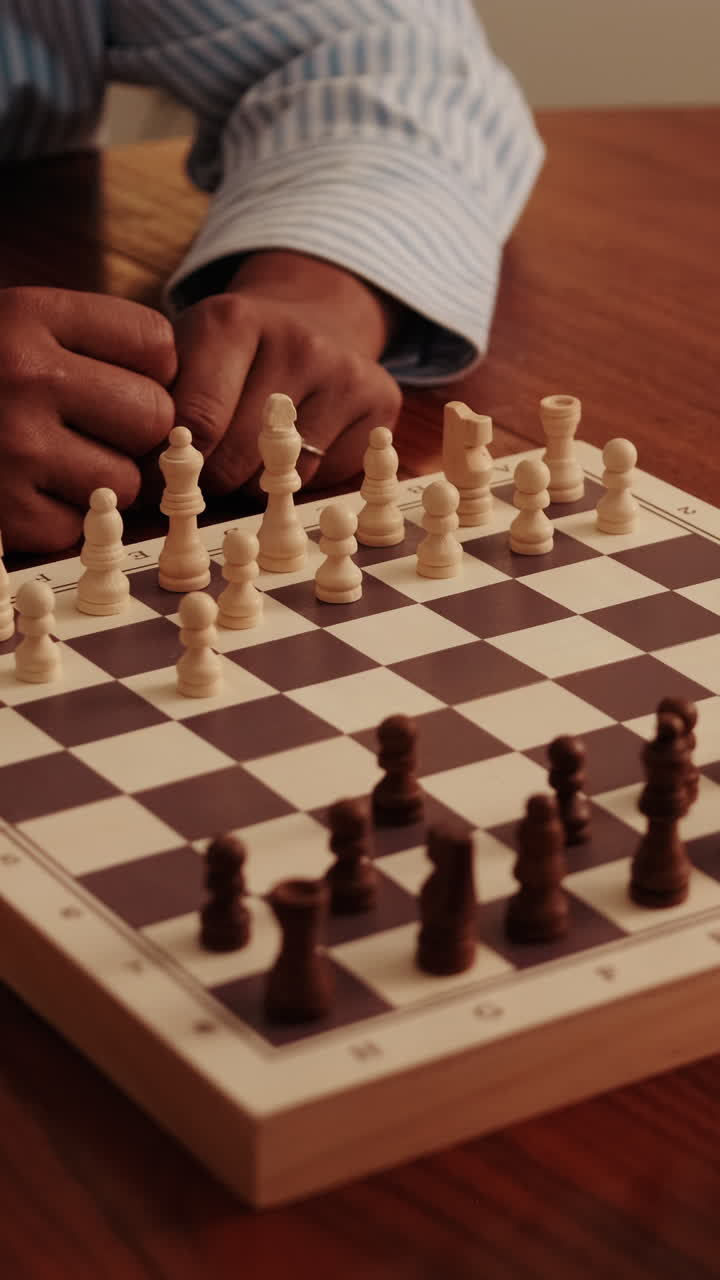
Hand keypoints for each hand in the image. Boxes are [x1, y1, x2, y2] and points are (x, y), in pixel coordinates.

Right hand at [0, 287, 175, 550]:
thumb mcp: (18, 327)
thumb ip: (97, 346)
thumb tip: (185, 402)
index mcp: (29, 314)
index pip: (157, 344)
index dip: (150, 369)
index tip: (115, 377)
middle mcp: (24, 375)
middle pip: (154, 417)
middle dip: (135, 430)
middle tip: (91, 427)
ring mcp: (13, 447)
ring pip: (126, 482)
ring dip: (104, 481)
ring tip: (54, 460)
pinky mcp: (6, 513)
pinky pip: (79, 527)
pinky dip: (62, 519)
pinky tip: (25, 491)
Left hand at [170, 251, 402, 495]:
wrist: (314, 313)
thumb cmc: (233, 350)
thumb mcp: (186, 353)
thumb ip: (163, 407)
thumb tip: (143, 477)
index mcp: (234, 320)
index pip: (197, 424)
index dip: (178, 462)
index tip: (172, 467)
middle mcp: (299, 341)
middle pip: (237, 458)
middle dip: (214, 476)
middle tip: (210, 466)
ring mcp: (347, 373)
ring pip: (284, 476)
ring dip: (257, 482)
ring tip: (251, 452)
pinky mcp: (382, 402)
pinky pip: (327, 477)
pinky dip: (303, 478)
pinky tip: (298, 447)